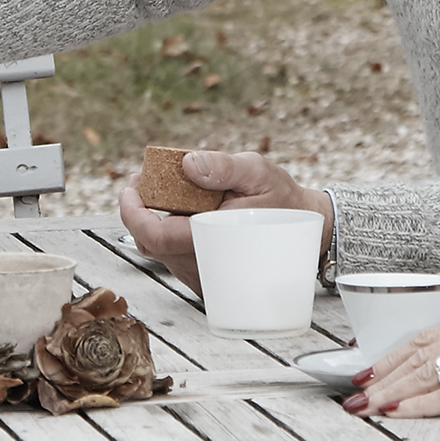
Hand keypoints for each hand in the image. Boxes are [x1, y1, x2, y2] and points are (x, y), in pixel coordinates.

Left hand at [117, 146, 328, 281]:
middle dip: (140, 208)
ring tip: (170, 189)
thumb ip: (223, 167)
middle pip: (149, 242)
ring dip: (156, 218)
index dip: (132, 210)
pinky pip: (175, 255)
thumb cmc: (282, 200)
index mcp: (211, 241)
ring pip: (160, 250)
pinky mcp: (207, 276)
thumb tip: (189, 164)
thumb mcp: (257, 172)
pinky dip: (171, 230)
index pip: (154, 236)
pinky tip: (186, 210)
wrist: (308, 229)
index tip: (131, 186)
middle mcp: (203, 265)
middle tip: (146, 180)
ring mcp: (204, 275)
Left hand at [350, 306, 439, 419]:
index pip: (428, 335)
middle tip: (352, 394)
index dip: (393, 356)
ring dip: (391, 392)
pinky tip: (398, 414)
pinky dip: (420, 406)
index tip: (367, 372)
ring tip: (364, 407)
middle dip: (381, 375)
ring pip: (429, 371)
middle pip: (420, 351)